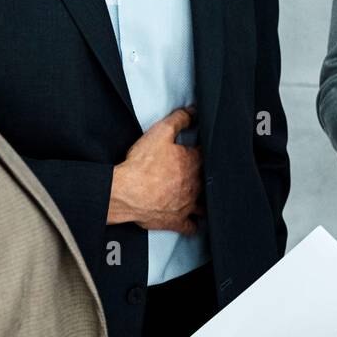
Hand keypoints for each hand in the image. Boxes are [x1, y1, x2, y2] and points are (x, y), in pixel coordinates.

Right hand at [109, 107, 201, 231]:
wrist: (126, 192)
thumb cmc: (142, 164)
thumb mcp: (160, 133)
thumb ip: (179, 119)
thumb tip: (193, 111)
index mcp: (195, 163)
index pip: (209, 154)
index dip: (206, 150)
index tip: (202, 149)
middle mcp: (196, 185)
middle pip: (210, 180)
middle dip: (208, 175)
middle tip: (202, 172)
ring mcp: (188, 205)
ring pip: (206, 205)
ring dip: (206, 200)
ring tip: (205, 197)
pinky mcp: (176, 221)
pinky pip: (192, 226)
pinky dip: (195, 224)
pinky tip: (196, 223)